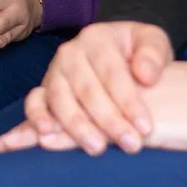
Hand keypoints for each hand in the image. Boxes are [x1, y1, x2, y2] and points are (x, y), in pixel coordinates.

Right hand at [0, 20, 173, 154]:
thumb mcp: (152, 41)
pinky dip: (37, 119)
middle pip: (87, 90)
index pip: (112, 72)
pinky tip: (47, 136)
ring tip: (98, 148)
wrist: (117, 57)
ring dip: (78, 126)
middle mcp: (70, 53)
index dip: (129, 101)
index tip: (145, 127)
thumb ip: (153, 54)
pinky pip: (34, 104)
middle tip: (131, 145)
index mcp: (97, 38)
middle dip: (109, 120)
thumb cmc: (137, 54)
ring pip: (60, 100)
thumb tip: (145, 75)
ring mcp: (53, 72)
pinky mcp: (43, 91)